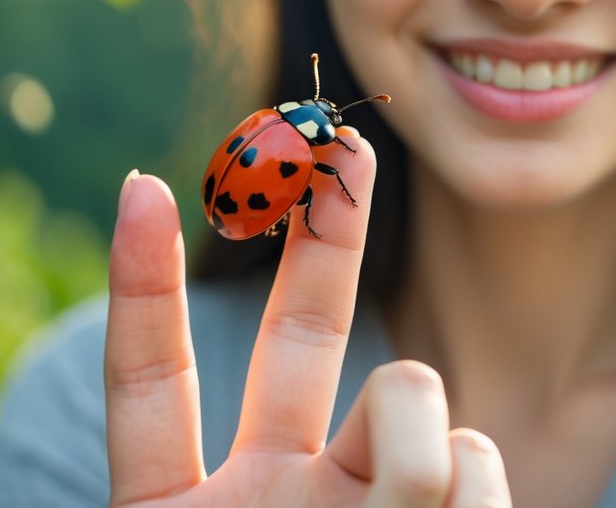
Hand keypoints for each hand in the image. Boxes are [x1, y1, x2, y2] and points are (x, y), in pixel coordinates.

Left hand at [105, 127, 510, 506]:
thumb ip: (259, 505)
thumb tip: (420, 446)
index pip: (152, 383)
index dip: (144, 288)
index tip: (141, 188)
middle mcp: (281, 494)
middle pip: (299, 331)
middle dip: (321, 234)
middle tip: (341, 143)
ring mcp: (368, 498)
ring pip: (409, 390)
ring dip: (414, 464)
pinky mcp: (453, 507)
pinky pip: (474, 455)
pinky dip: (473, 502)